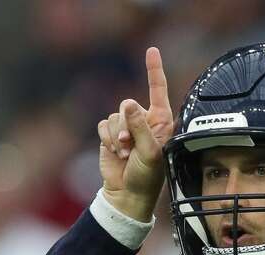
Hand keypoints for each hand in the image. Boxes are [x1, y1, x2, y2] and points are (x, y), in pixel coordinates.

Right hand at [97, 47, 174, 221]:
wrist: (127, 193)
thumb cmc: (147, 177)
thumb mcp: (149, 152)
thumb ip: (139, 126)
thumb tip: (128, 103)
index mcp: (161, 121)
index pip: (157, 90)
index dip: (154, 70)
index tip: (151, 50)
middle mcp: (144, 120)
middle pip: (127, 106)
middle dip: (125, 126)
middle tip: (131, 147)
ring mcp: (126, 126)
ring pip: (114, 116)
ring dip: (117, 137)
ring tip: (126, 154)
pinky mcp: (110, 133)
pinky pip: (103, 124)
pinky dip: (107, 139)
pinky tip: (116, 153)